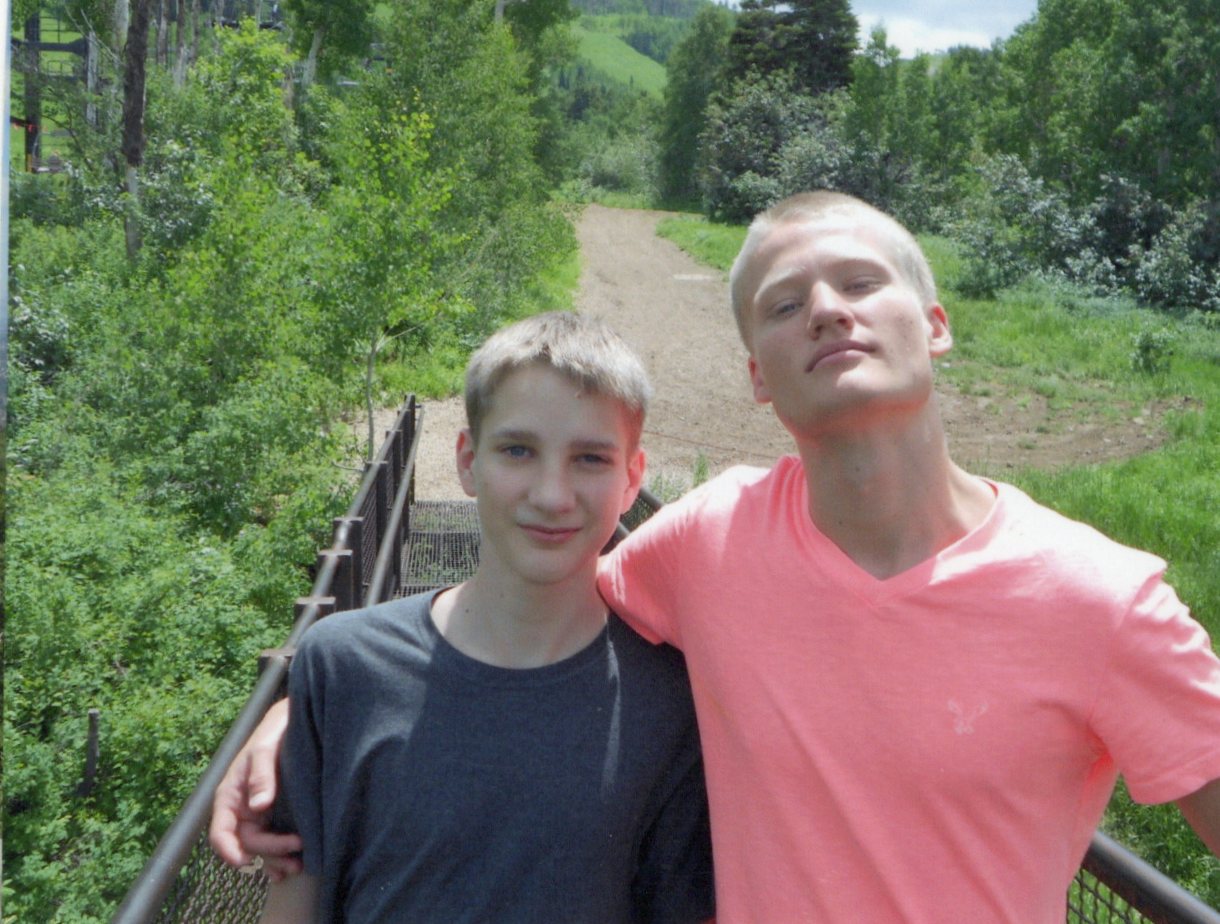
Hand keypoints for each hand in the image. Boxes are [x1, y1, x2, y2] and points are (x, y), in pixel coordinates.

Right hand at [209, 699, 302, 880]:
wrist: (296, 720)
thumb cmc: (274, 731)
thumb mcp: (265, 748)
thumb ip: (261, 774)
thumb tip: (259, 805)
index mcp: (230, 795)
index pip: (221, 832)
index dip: (228, 850)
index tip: (246, 862)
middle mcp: (242, 809)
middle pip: (248, 842)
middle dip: (269, 851)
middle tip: (297, 849)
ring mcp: (260, 813)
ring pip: (262, 846)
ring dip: (277, 860)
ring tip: (299, 865)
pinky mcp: (278, 814)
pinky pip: (274, 841)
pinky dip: (281, 856)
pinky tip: (293, 866)